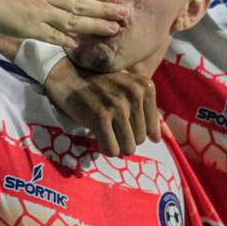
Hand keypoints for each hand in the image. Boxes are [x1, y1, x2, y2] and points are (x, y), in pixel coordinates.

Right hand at [0, 0, 128, 47]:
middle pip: (81, 2)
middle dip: (105, 8)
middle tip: (126, 12)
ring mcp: (37, 10)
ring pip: (73, 19)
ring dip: (96, 25)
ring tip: (116, 29)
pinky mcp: (27, 25)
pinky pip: (52, 35)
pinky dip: (67, 40)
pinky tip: (81, 45)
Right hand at [44, 58, 160, 155]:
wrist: (69, 76)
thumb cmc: (100, 85)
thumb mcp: (127, 89)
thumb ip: (145, 110)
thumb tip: (157, 139)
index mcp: (144, 87)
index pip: (151, 128)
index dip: (136, 131)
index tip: (120, 123)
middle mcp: (134, 94)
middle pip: (140, 139)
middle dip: (125, 138)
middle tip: (110, 126)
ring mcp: (118, 106)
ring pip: (128, 147)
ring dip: (116, 145)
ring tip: (105, 132)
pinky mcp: (100, 117)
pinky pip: (112, 149)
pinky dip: (105, 148)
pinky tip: (98, 137)